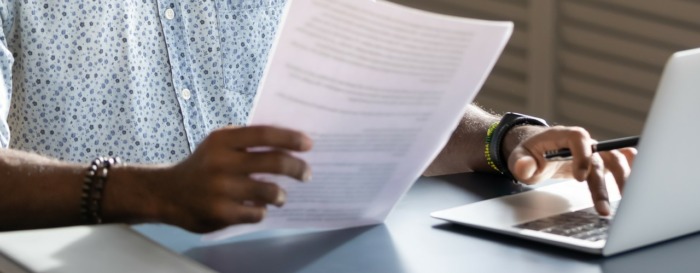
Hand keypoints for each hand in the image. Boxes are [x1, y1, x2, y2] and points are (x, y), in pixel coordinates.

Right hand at [151, 126, 311, 232]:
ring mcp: (221, 190)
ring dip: (280, 195)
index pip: (264, 134)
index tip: (308, 144)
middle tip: (307, 173)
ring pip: (270, 191)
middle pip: (273, 162)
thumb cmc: (204, 165)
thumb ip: (247, 141)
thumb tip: (290, 141)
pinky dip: (261, 211)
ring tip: (280, 196)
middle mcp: (221, 163)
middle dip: (297, 168)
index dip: (290, 138)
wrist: (167, 193)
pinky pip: (257, 213)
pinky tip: (257, 208)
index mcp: (222, 141)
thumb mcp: (218, 144)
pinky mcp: (221, 213)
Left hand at [507, 126, 635, 214]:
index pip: (578, 138)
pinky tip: (642, 180)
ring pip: (614, 161)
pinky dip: (632, 168)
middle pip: (600, 156)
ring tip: (627, 203)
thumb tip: (525, 167)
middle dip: (604, 182)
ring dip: (623, 181)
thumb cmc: (529, 154)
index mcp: (562, 136)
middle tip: (603, 207)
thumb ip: (521, 163)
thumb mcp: (519, 158)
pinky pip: (619, 162)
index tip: (579, 178)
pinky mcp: (599, 162)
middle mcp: (583, 143)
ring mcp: (594, 152)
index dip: (583, 155)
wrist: (536, 151)